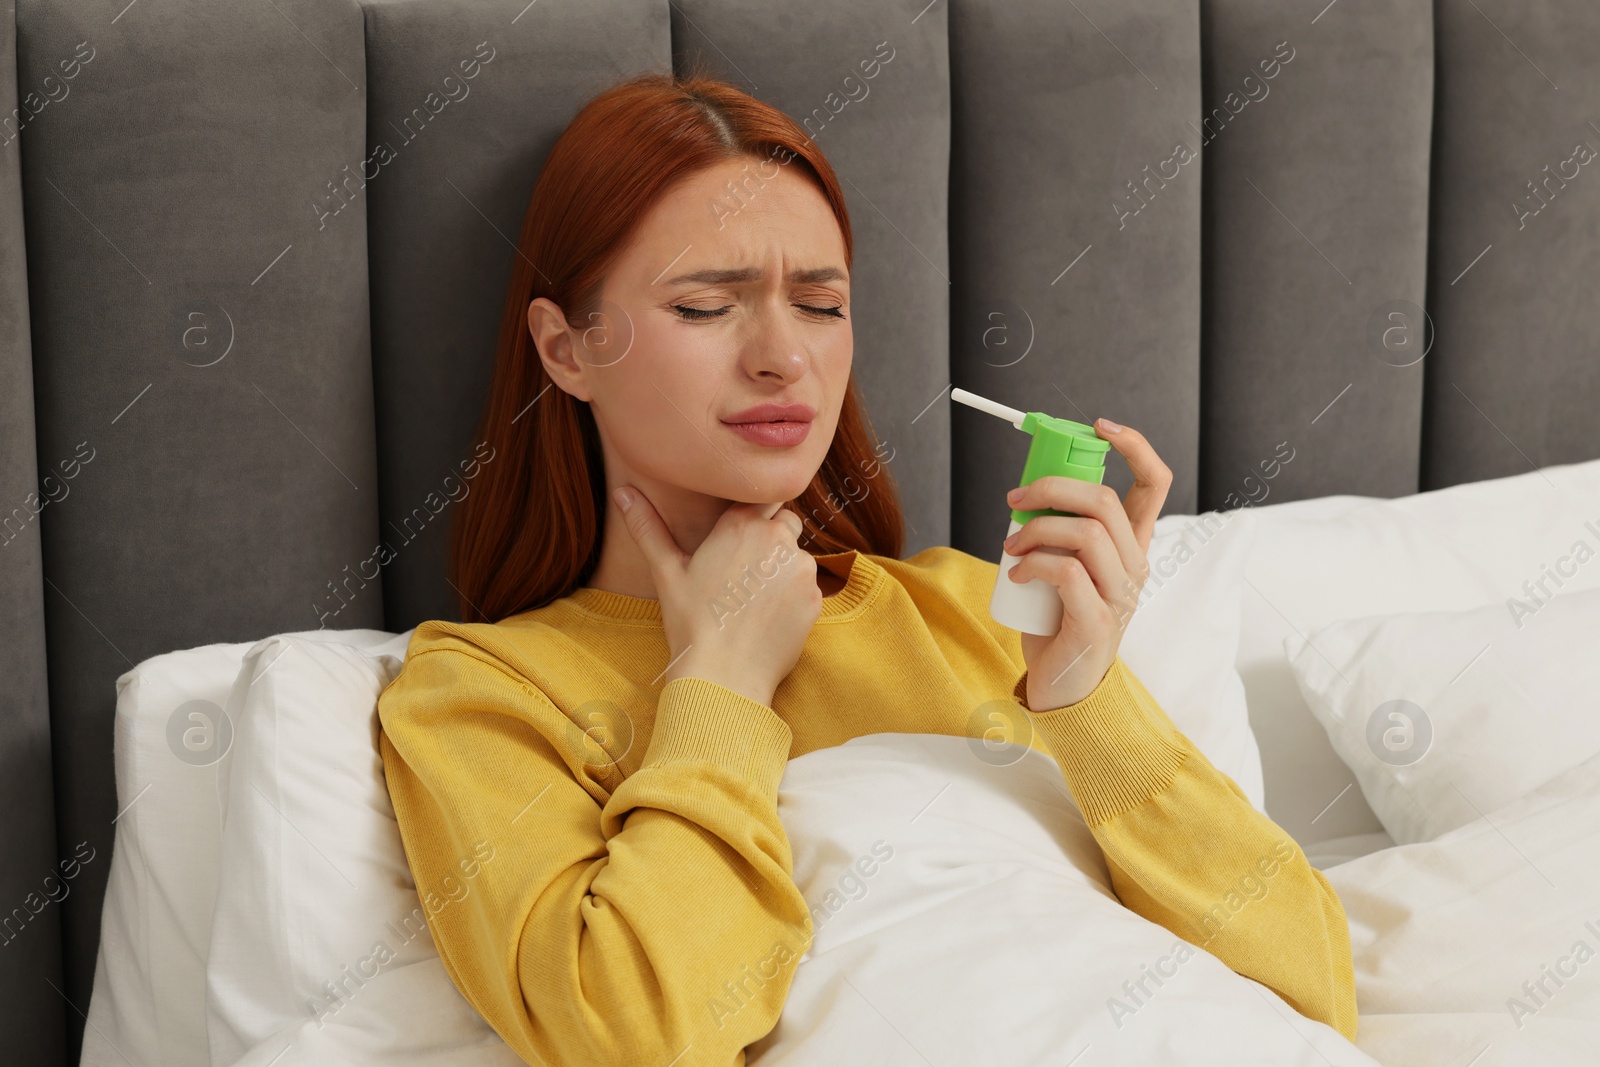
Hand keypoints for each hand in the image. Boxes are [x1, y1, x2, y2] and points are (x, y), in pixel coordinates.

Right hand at [614, 486, 820, 707]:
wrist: (724, 677)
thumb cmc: (691, 623)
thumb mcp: (666, 572)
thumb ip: (647, 527)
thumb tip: (621, 492)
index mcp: (740, 524)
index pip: (762, 497)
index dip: (752, 516)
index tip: (739, 539)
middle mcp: (777, 539)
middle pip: (784, 522)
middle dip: (770, 539)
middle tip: (743, 573)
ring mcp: (801, 568)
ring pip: (797, 555)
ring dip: (781, 568)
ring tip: (752, 600)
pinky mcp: (816, 597)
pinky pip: (808, 587)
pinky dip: (793, 597)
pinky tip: (767, 617)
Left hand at [1003, 419, 1171, 710]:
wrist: (1062, 689)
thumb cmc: (1057, 624)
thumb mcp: (1062, 569)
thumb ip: (1058, 534)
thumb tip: (1025, 494)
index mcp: (1131, 548)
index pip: (1155, 484)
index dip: (1135, 446)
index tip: (1100, 426)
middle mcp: (1134, 568)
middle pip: (1106, 502)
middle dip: (1052, 488)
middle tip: (1014, 500)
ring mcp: (1121, 596)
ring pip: (1087, 533)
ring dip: (1037, 530)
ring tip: (1010, 546)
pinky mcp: (1097, 621)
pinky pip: (1066, 572)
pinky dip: (1033, 564)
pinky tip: (1015, 573)